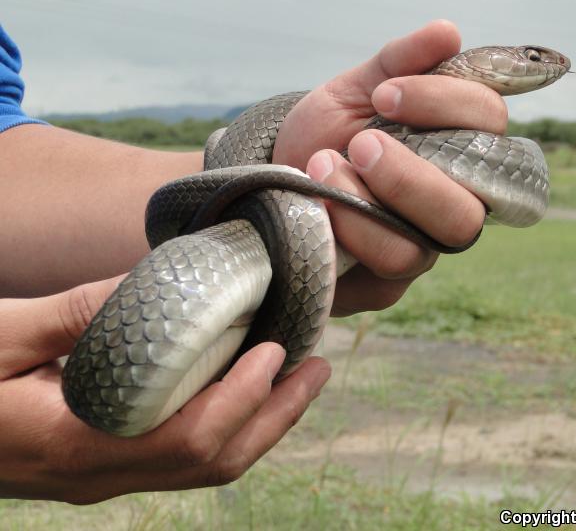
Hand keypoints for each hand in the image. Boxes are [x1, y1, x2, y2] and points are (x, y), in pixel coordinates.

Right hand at [0, 277, 329, 502]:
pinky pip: (182, 456)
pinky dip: (228, 424)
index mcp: (76, 445)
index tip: (275, 351)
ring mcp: (102, 477)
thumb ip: (72, 315)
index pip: (189, 439)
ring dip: (260, 423)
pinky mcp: (101, 465)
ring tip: (300, 378)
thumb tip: (153, 283)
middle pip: (214, 461)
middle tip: (317, 367)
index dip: (244, 400)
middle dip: (275, 415)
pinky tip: (243, 389)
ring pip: (204, 466)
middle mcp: (100, 474)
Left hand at [274, 20, 507, 315]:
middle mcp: (453, 203)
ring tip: (320, 168)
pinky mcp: (387, 284)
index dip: (446, 105)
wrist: (278, 176)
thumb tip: (446, 33)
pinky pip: (385, 273)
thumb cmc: (330, 131)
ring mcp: (423, 247)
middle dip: (413, 175)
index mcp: (457, 147)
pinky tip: (316, 208)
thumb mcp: (353, 91)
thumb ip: (397, 63)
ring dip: (373, 205)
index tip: (385, 93)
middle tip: (361, 143)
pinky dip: (348, 235)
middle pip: (470, 208)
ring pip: (427, 245)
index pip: (488, 125)